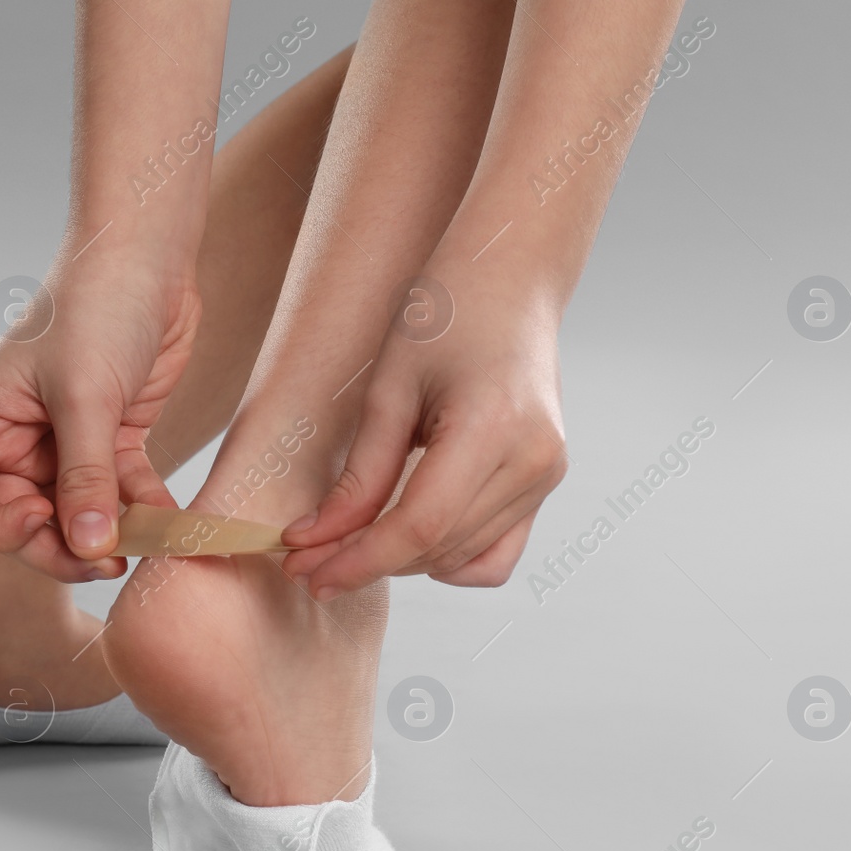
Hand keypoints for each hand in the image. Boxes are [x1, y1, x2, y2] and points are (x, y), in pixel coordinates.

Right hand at [0, 263, 199, 581]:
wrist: (150, 258)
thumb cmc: (97, 306)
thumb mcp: (85, 396)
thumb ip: (85, 476)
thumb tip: (85, 546)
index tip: (43, 527)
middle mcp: (19, 440)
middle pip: (27, 521)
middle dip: (64, 545)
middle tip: (108, 558)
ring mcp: (67, 442)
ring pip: (79, 513)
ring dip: (110, 533)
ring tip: (146, 544)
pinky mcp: (115, 437)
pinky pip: (123, 492)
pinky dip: (144, 509)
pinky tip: (171, 521)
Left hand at [282, 274, 567, 595]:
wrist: (509, 279)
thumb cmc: (445, 313)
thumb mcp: (388, 388)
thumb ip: (361, 474)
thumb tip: (315, 541)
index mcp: (493, 428)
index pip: (419, 526)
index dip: (357, 559)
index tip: (305, 571)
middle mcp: (532, 461)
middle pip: (437, 548)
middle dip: (365, 562)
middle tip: (306, 561)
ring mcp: (546, 476)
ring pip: (462, 558)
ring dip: (401, 562)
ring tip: (346, 546)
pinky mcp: (545, 482)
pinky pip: (496, 553)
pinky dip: (448, 558)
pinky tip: (407, 541)